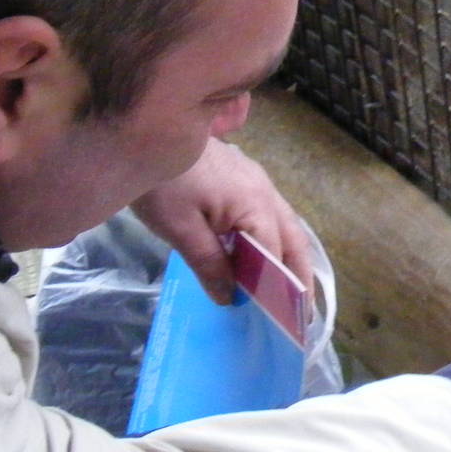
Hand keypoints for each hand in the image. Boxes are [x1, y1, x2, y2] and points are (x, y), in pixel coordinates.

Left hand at [133, 136, 311, 305]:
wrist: (146, 131)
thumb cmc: (164, 184)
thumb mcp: (181, 230)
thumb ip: (209, 264)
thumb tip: (230, 298)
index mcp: (254, 205)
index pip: (275, 255)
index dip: (280, 289)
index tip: (284, 320)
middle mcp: (265, 192)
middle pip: (294, 239)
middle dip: (301, 275)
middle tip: (304, 313)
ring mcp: (258, 182)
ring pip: (286, 225)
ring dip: (291, 257)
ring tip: (291, 290)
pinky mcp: (245, 177)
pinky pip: (271, 214)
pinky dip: (276, 239)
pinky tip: (265, 254)